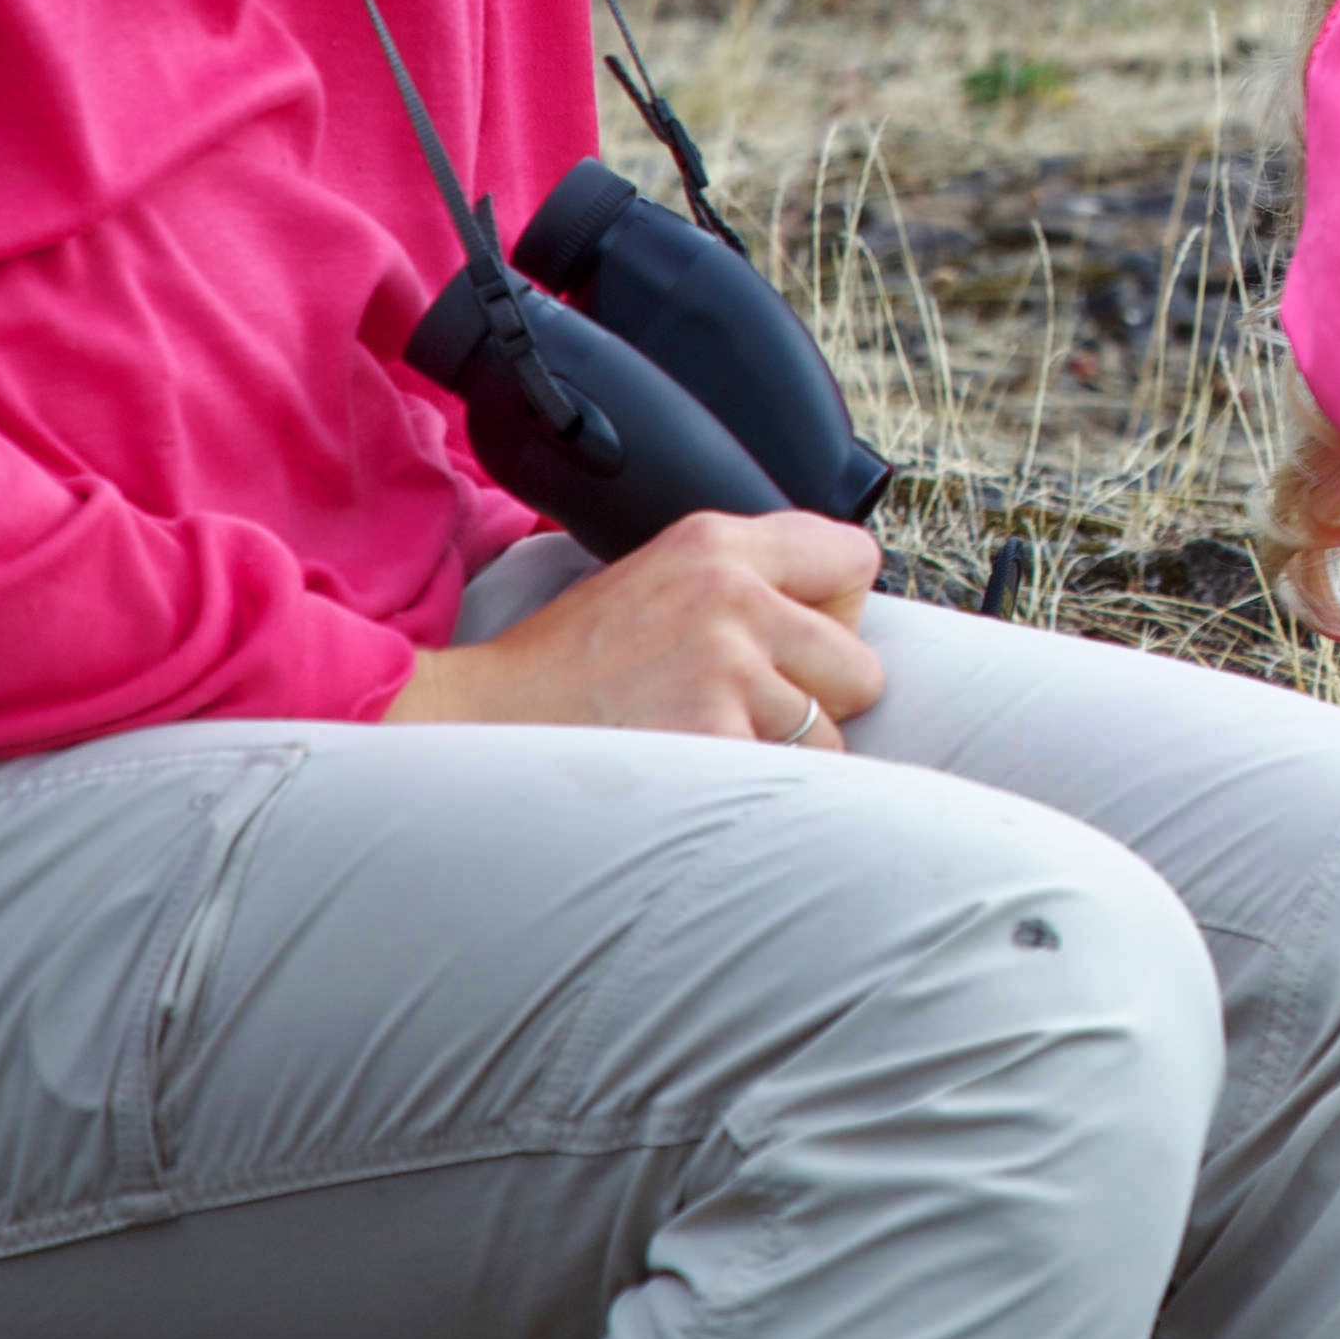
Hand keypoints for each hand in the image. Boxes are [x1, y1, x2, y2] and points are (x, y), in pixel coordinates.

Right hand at [384, 512, 887, 739]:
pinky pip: (782, 786)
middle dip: (817, 699)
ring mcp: (724, 670)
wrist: (478, 727)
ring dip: (776, 757)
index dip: (834, 612)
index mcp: (716, 543)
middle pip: (862, 665)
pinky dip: (744, 795)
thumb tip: (839, 616)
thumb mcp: (655, 581)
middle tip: (738, 709)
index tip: (792, 640)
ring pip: (826, 738)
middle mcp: (732, 595)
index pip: (854, 559)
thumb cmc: (567, 668)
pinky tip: (686, 777)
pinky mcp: (712, 741)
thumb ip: (747, 581)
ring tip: (698, 744)